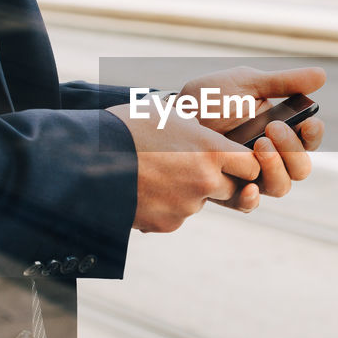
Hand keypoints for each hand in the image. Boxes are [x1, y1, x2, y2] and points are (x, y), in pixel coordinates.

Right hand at [108, 102, 262, 232]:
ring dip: (188, 192)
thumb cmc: (126, 127)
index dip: (244, 162)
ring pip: (201, 201)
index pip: (251, 165)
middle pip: (231, 187)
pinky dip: (166, 207)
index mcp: (210, 150)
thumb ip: (198, 126)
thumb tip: (209, 125)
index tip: (232, 157)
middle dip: (217, 178)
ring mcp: (186, 206)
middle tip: (188, 164)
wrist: (86, 161)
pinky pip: (176, 216)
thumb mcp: (167, 113)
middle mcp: (204, 181)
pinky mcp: (167, 224)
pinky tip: (144, 189)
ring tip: (157, 173)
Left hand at [179, 66, 325, 198]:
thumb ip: (283, 82)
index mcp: (280, 131)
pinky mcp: (229, 190)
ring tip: (257, 145)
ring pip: (281, 187)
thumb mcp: (246, 83)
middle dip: (292, 150)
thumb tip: (323, 75)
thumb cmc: (210, 97)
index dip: (313, 134)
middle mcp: (270, 157)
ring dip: (276, 168)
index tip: (309, 123)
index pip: (309, 140)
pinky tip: (250, 187)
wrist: (171, 115)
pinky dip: (253, 199)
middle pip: (301, 168)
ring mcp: (251, 175)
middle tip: (273, 128)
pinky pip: (249, 205)